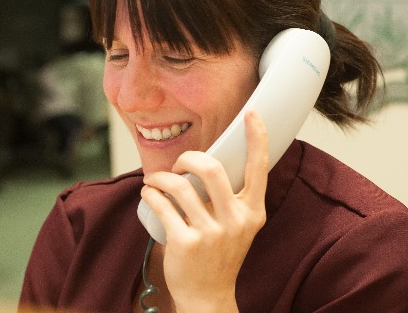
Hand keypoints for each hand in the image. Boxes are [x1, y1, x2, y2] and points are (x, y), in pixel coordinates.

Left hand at [140, 110, 268, 311]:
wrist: (209, 298)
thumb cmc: (221, 254)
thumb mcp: (239, 226)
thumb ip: (233, 197)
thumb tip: (209, 161)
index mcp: (253, 212)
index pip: (259, 167)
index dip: (257, 137)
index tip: (251, 113)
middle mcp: (236, 220)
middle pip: (211, 168)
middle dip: (187, 158)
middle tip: (178, 164)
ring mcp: (212, 234)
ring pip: (180, 186)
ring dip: (161, 177)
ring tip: (154, 181)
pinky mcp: (186, 244)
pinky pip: (162, 205)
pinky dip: (150, 193)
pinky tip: (148, 194)